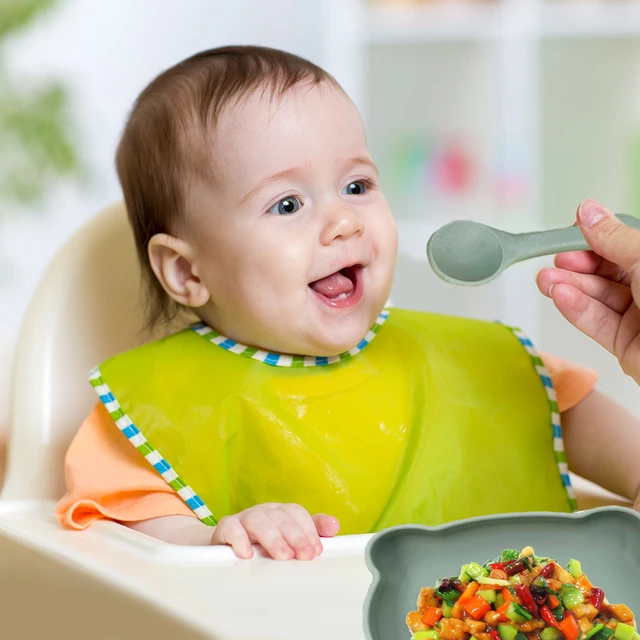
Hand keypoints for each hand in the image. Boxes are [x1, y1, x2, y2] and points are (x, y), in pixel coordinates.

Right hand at [210, 502, 339, 559]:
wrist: (226, 545)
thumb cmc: (262, 543)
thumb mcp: (288, 538)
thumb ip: (312, 532)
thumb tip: (334, 526)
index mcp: (280, 512)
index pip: (297, 513)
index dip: (308, 529)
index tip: (316, 550)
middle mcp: (264, 511)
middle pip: (281, 517)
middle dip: (296, 536)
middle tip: (305, 556)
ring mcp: (244, 518)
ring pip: (259, 520)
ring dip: (273, 538)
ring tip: (283, 556)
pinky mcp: (225, 527)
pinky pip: (231, 528)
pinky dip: (239, 539)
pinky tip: (247, 554)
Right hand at [537, 198, 639, 384]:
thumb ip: (613, 237)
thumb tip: (588, 212)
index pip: (624, 246)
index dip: (597, 239)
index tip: (571, 232)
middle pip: (608, 272)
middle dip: (578, 265)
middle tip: (557, 260)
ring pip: (598, 298)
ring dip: (569, 287)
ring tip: (546, 280)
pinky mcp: (626, 345)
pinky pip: (596, 322)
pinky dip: (576, 309)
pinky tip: (559, 296)